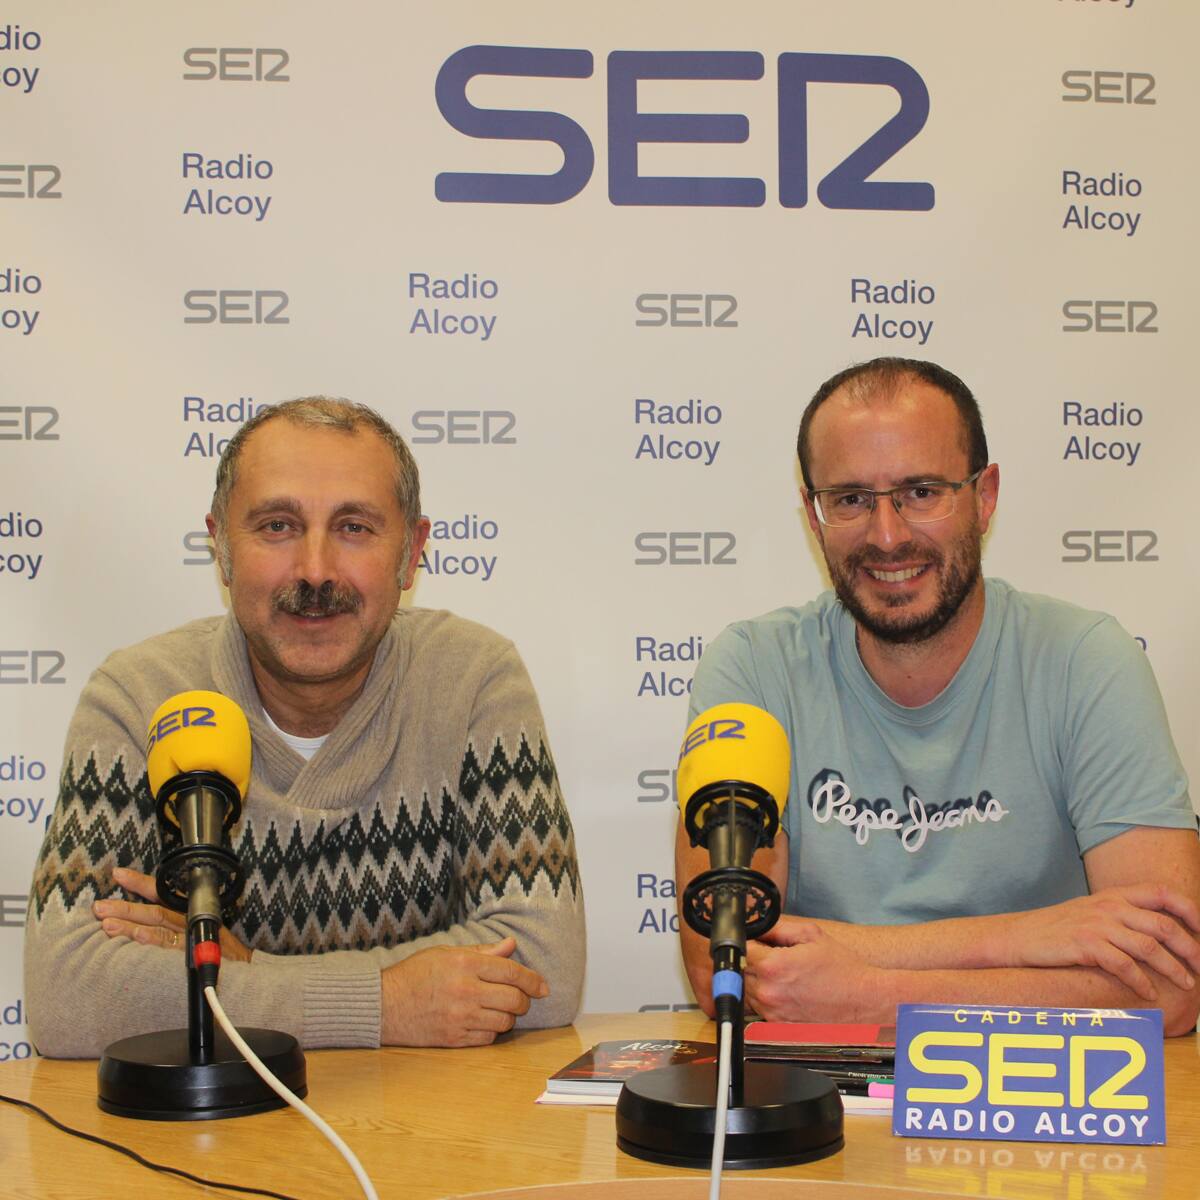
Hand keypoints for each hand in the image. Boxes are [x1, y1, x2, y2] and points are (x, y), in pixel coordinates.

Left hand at [93, 866, 252, 963]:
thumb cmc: (219, 953)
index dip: (140, 883)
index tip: (118, 873)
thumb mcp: (200, 932)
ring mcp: (191, 935)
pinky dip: (153, 939)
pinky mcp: (193, 951)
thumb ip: (173, 928)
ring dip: (131, 923)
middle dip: (125, 907)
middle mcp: (189, 919)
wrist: (245, 972)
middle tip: (99, 907)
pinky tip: (136, 937)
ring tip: (107, 923)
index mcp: (188, 911)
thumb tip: (138, 925)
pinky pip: (169, 944)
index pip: (163, 893)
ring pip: (158, 925)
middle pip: (154, 910)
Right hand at [381, 937, 548, 1047]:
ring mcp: (460, 1017)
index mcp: (465, 964)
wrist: (384, 1004)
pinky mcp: (454, 1038)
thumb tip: (511, 944)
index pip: (512, 972)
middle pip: (514, 999)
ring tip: (500, 1009)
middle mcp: (466, 990)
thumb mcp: (447, 953)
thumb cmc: (415, 974)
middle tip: (522, 999)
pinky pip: (488, 1038)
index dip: (533, 980)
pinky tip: (484, 1022)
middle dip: (524, 1000)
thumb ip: (483, 951)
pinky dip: (493, 1031)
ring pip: (505, 1021)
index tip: (543, 987)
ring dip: (509, 1017)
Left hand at [746, 917, 886, 1021]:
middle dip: (753, 962)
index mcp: (773, 966)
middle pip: (741, 971)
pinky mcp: (779, 1027)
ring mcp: (772, 1012)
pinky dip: (768, 1000)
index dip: (748, 942)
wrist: (864, 1001)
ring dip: (758, 982)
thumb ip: (778, 927)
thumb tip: (757, 925)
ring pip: (748, 991)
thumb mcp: (812, 935)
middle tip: (775, 958)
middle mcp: (768, 992)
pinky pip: (760, 1010)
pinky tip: (789, 993)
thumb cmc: (843, 969)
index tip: (758, 942)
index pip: (741, 948)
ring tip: (785, 976)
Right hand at [999, 885, 1199, 1000]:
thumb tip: (1161, 930)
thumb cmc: (1058, 928)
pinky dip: (1142, 982)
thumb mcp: (1092, 911)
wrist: (1020, 936)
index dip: (1190, 909)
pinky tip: (1148, 993)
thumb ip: (1122, 914)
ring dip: (1174, 969)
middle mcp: (1109, 906)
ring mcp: (1097, 925)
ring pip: (1149, 947)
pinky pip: (1124, 965)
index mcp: (1114, 895)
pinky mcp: (1085, 945)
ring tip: (1187, 985)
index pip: (1162, 893)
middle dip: (1190, 948)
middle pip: (1163, 924)